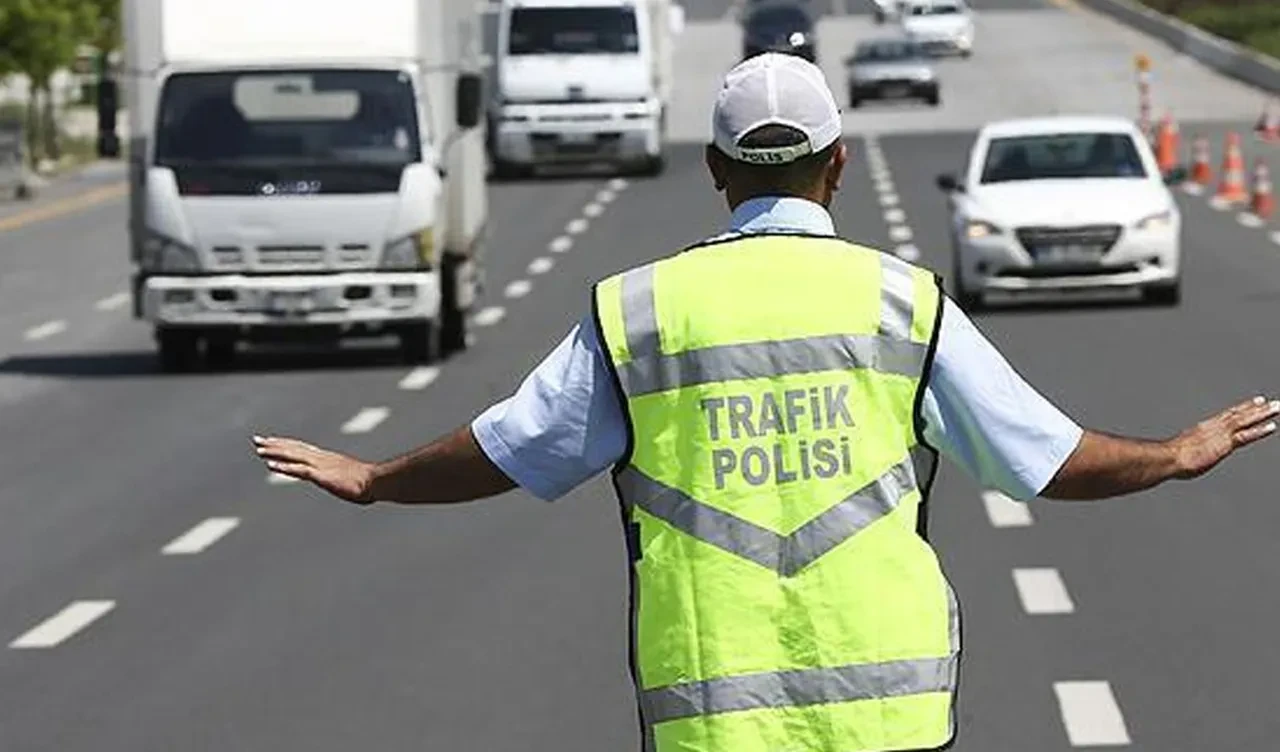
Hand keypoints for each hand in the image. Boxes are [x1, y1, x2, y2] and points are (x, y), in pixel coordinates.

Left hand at [253, 435, 376, 503]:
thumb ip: (351, 483)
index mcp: (329, 459)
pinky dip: (283, 466)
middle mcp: (322, 458)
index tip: (274, 441)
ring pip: (293, 455)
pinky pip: (297, 470)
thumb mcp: (356, 481)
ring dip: (275, 452)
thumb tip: (361, 490)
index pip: (303, 448)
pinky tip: (270, 465)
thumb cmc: (371, 484)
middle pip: (294, 448)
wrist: (378, 481)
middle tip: (258, 440)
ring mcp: (321, 465)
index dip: (288, 444)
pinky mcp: (321, 475)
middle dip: (275, 444)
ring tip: (258, 450)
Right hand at [1170, 396, 1279, 478]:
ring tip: (1278, 407)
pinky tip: (1272, 426)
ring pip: (1245, 420)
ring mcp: (1220, 434)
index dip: (1242, 408)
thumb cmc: (1170, 458)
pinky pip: (1246, 435)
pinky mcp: (1225, 444)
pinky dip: (1260, 430)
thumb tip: (1186, 457)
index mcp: (1204, 428)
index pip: (1227, 415)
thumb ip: (1192, 451)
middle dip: (1256, 408)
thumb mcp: (1183, 452)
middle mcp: (1214, 427)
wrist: (1168, 458)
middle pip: (1239, 414)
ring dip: (1263, 413)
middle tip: (1272, 402)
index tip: (1255, 402)